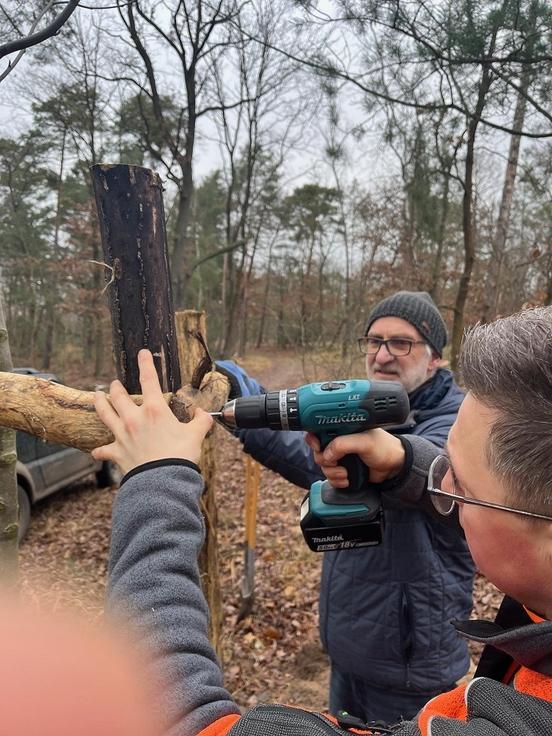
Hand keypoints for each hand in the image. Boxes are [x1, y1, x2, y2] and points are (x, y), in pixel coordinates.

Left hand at [92, 349, 212, 474]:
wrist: (163, 482)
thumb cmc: (180, 456)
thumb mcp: (196, 436)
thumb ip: (201, 422)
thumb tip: (204, 414)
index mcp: (155, 410)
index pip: (149, 380)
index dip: (146, 363)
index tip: (142, 353)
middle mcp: (135, 419)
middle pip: (118, 396)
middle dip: (115, 387)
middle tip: (114, 383)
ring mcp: (123, 435)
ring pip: (105, 414)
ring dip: (100, 403)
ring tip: (97, 396)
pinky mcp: (117, 453)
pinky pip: (103, 450)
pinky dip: (99, 451)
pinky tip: (95, 451)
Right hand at [305, 429, 404, 486]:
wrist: (395, 467)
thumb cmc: (384, 448)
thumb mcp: (364, 442)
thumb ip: (343, 444)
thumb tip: (326, 454)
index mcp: (342, 430)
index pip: (319, 431)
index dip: (314, 440)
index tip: (317, 446)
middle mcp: (339, 442)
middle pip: (318, 452)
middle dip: (326, 461)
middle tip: (336, 462)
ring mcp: (341, 457)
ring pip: (324, 467)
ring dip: (333, 473)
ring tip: (346, 473)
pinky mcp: (344, 470)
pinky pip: (331, 478)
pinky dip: (337, 481)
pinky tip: (347, 479)